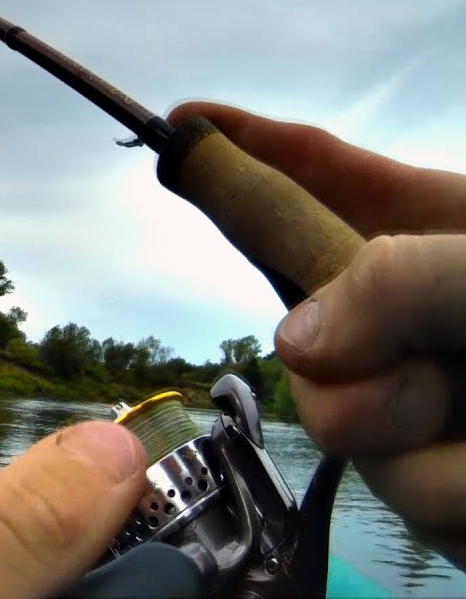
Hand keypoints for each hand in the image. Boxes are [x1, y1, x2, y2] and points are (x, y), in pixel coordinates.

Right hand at [168, 101, 465, 567]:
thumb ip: (405, 277)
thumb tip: (294, 345)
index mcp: (456, 237)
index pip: (331, 179)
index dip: (252, 149)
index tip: (182, 123)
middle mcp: (433, 319)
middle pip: (311, 321)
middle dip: (347, 355)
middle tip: (408, 378)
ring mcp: (443, 405)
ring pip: (351, 426)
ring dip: (430, 442)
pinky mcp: (458, 486)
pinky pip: (415, 496)